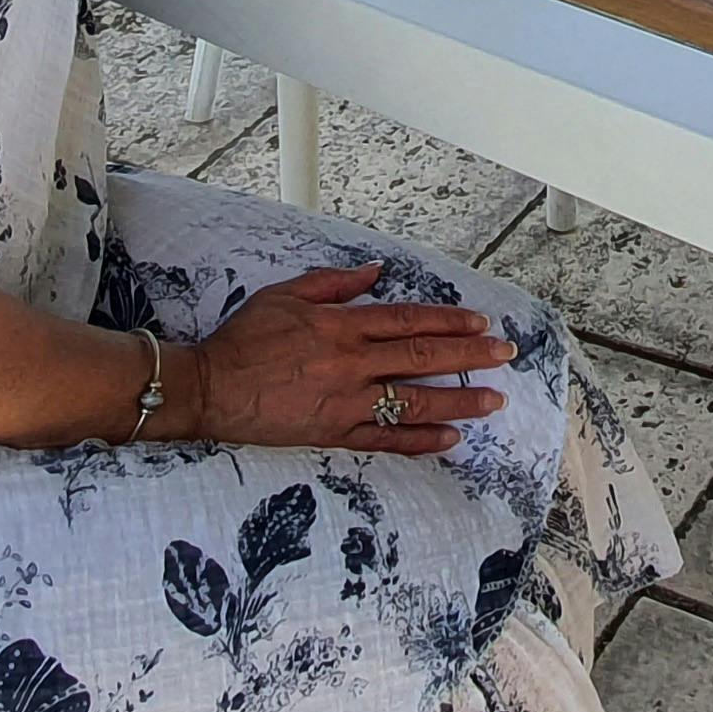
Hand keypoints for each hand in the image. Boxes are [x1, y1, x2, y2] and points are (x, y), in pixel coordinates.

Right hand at [186, 263, 513, 454]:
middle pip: (422, 356)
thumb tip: (374, 271)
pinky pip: (386, 439)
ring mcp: (345, 402)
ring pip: (414, 400)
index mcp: (341, 325)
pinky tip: (450, 439)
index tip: (481, 323)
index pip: (409, 319)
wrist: (208, 388)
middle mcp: (351, 363)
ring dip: (458, 400)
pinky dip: (420, 440)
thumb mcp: (285, 294)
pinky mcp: (333, 433)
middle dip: (469, 355)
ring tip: (493, 400)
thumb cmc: (243, 339)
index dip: (449, 320)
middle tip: (504, 356)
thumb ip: (333, 283)